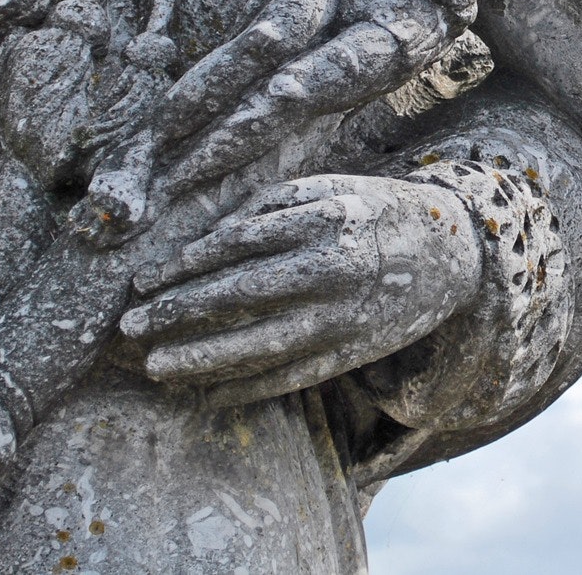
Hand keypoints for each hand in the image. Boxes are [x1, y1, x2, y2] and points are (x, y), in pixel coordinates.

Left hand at [120, 175, 481, 407]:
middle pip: (240, 294)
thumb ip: (270, 207)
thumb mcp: (330, 188)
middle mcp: (334, 268)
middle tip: (130, 325)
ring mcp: (344, 315)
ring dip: (201, 358)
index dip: (184, 264)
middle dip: (178, 311)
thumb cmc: (375, 213)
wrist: (450, 253)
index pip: (237, 244)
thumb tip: (203, 240)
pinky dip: (246, 387)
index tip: (143, 279)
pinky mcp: (353, 352)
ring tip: (155, 366)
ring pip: (260, 344)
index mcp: (325, 219)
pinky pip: (291, 376)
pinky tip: (205, 393)